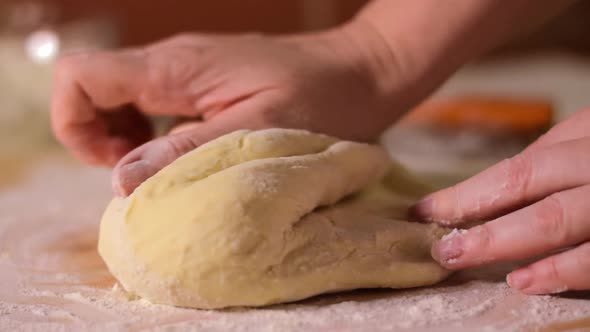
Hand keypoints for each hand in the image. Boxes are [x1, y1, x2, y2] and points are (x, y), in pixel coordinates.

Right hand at [51, 22, 424, 195]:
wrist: (361, 72)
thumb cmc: (322, 97)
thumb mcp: (258, 129)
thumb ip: (188, 151)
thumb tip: (122, 180)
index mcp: (175, 67)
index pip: (81, 76)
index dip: (75, 123)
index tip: (113, 164)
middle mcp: (172, 61)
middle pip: (93, 88)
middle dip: (99, 137)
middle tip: (142, 173)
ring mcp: (188, 69)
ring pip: (121, 98)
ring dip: (126, 139)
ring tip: (165, 169)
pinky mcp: (205, 81)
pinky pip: (155, 103)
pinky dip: (154, 134)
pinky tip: (186, 155)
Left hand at [412, 108, 589, 293]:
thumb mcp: (588, 145)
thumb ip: (546, 164)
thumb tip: (483, 194)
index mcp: (584, 135)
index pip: (516, 169)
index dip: (465, 194)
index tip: (424, 212)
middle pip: (527, 187)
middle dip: (474, 216)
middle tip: (437, 247)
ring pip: (557, 219)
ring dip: (503, 243)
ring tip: (461, 259)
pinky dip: (562, 270)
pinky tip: (524, 282)